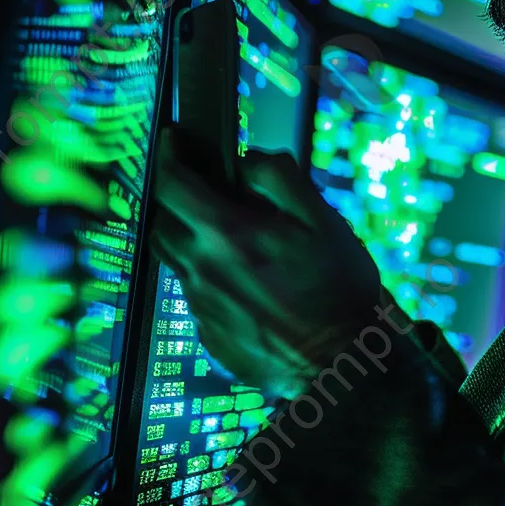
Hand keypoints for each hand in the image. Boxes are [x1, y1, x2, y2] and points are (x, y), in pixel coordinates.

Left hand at [149, 127, 382, 398]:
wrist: (340, 366)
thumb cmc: (337, 288)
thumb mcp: (321, 220)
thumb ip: (280, 179)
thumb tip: (248, 161)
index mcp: (227, 235)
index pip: (173, 185)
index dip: (170, 155)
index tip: (175, 138)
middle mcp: (202, 271)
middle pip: (164, 223)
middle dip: (178, 199)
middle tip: (206, 189)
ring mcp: (202, 308)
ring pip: (178, 260)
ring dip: (194, 239)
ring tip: (233, 237)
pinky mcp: (210, 336)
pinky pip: (198, 294)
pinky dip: (212, 276)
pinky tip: (249, 281)